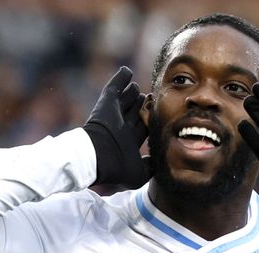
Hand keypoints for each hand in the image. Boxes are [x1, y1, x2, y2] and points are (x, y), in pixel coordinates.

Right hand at [83, 66, 149, 187]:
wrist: (98, 157)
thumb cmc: (117, 167)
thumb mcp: (140, 174)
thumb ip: (152, 166)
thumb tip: (161, 161)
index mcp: (129, 141)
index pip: (142, 128)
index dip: (150, 122)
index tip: (160, 117)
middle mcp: (123, 126)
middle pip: (135, 111)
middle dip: (143, 106)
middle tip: (151, 99)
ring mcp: (114, 113)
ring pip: (127, 99)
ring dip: (133, 92)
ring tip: (138, 88)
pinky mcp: (107, 102)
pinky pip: (115, 86)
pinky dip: (121, 78)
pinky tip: (127, 71)